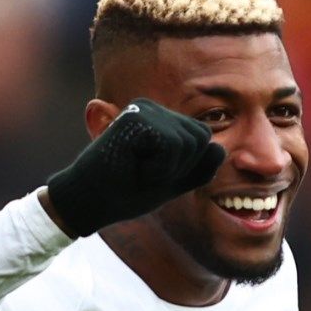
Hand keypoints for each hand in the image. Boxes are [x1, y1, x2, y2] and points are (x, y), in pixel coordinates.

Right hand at [45, 99, 225, 235]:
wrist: (91, 201)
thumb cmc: (127, 192)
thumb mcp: (173, 182)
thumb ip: (198, 168)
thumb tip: (220, 148)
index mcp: (163, 121)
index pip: (204, 142)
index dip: (188, 168)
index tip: (157, 176)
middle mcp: (154, 109)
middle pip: (201, 139)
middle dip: (181, 167)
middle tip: (146, 173)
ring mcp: (144, 109)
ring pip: (189, 142)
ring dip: (167, 169)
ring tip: (138, 168)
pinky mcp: (136, 115)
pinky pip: (173, 146)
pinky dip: (158, 167)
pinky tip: (132, 165)